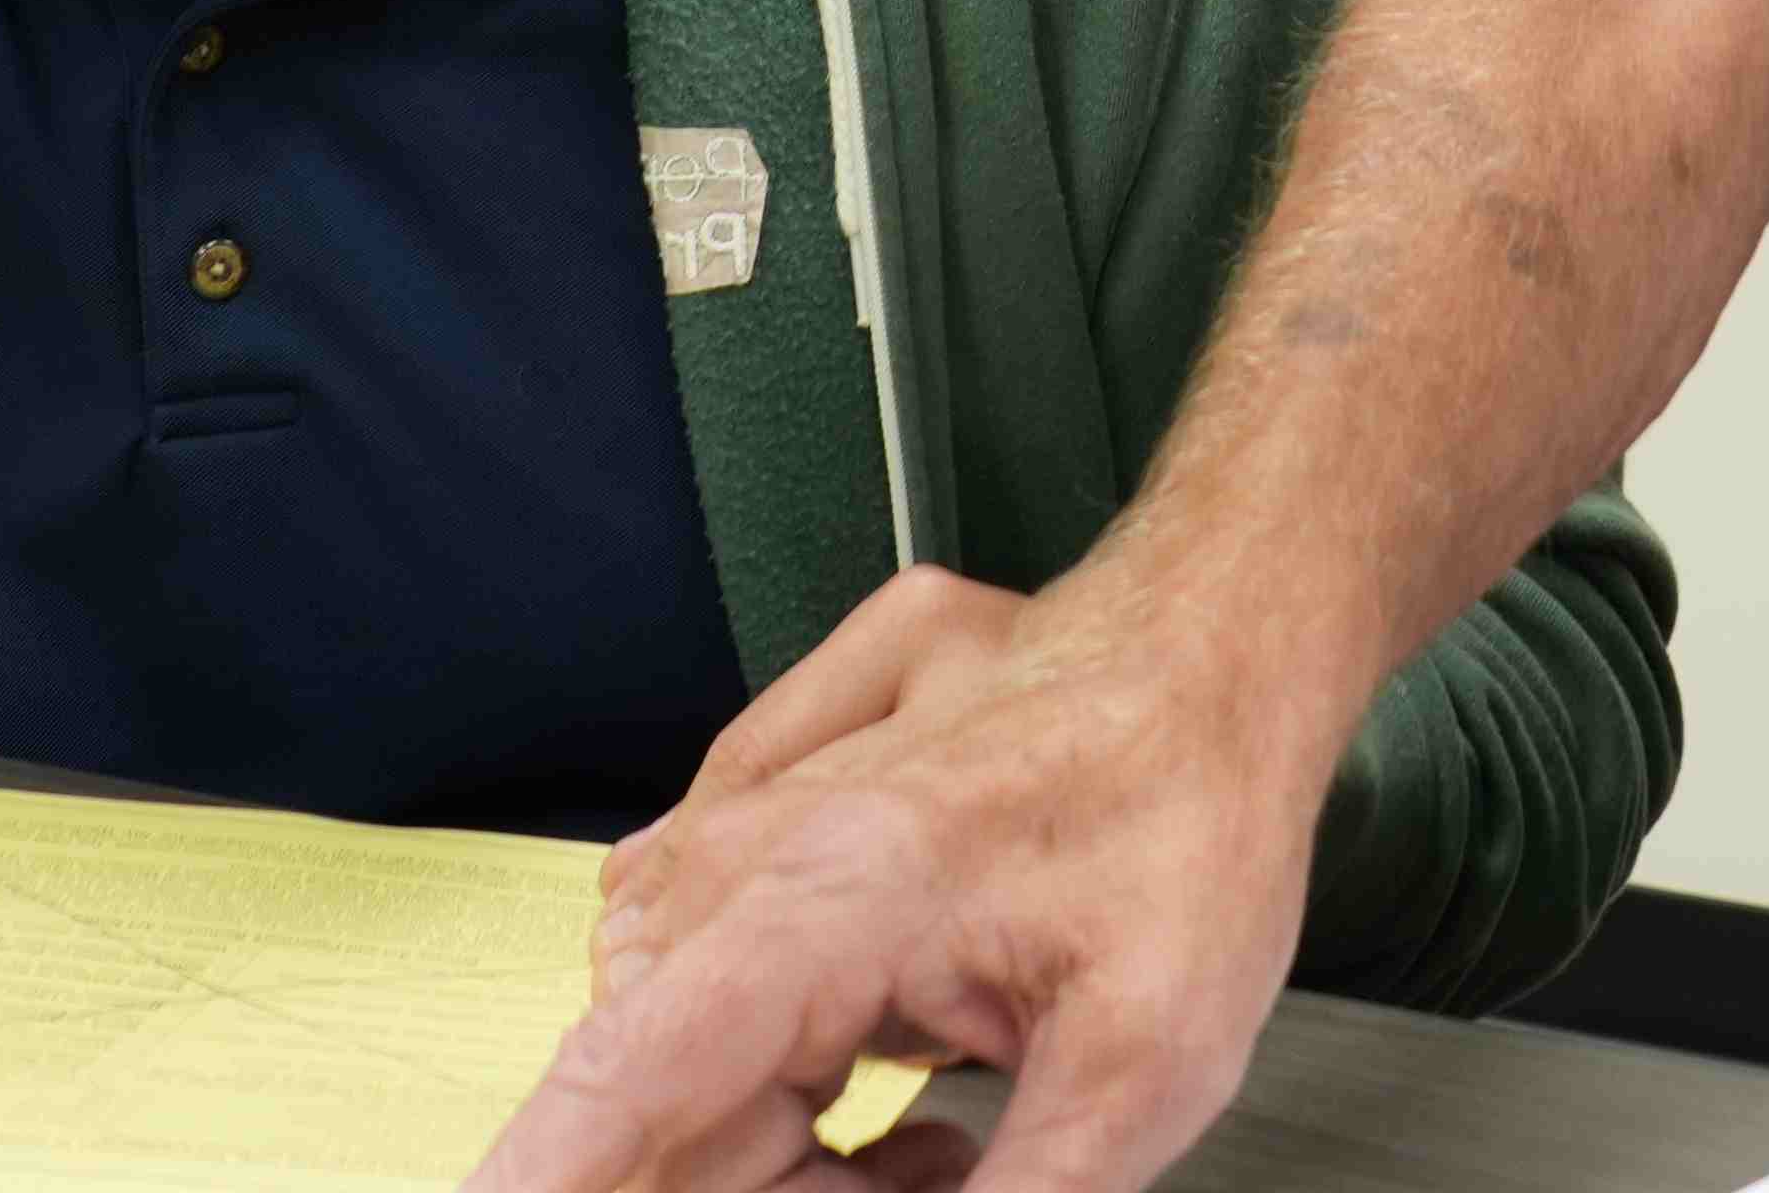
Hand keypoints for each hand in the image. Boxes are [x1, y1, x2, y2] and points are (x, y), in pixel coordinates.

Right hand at [479, 567, 1333, 1192]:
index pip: (631, 1071)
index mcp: (838, 893)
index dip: (544, 1170)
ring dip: (777, 1118)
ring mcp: (763, 781)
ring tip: (936, 1134)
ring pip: (681, 1008)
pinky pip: (713, 922)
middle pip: (662, 1072)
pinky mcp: (784, 755)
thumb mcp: (1143, 1068)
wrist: (1224, 632)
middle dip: (754, 1180)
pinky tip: (914, 1038)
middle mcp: (765, 832)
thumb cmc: (1198, 809)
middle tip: (924, 1184)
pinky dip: (789, 1020)